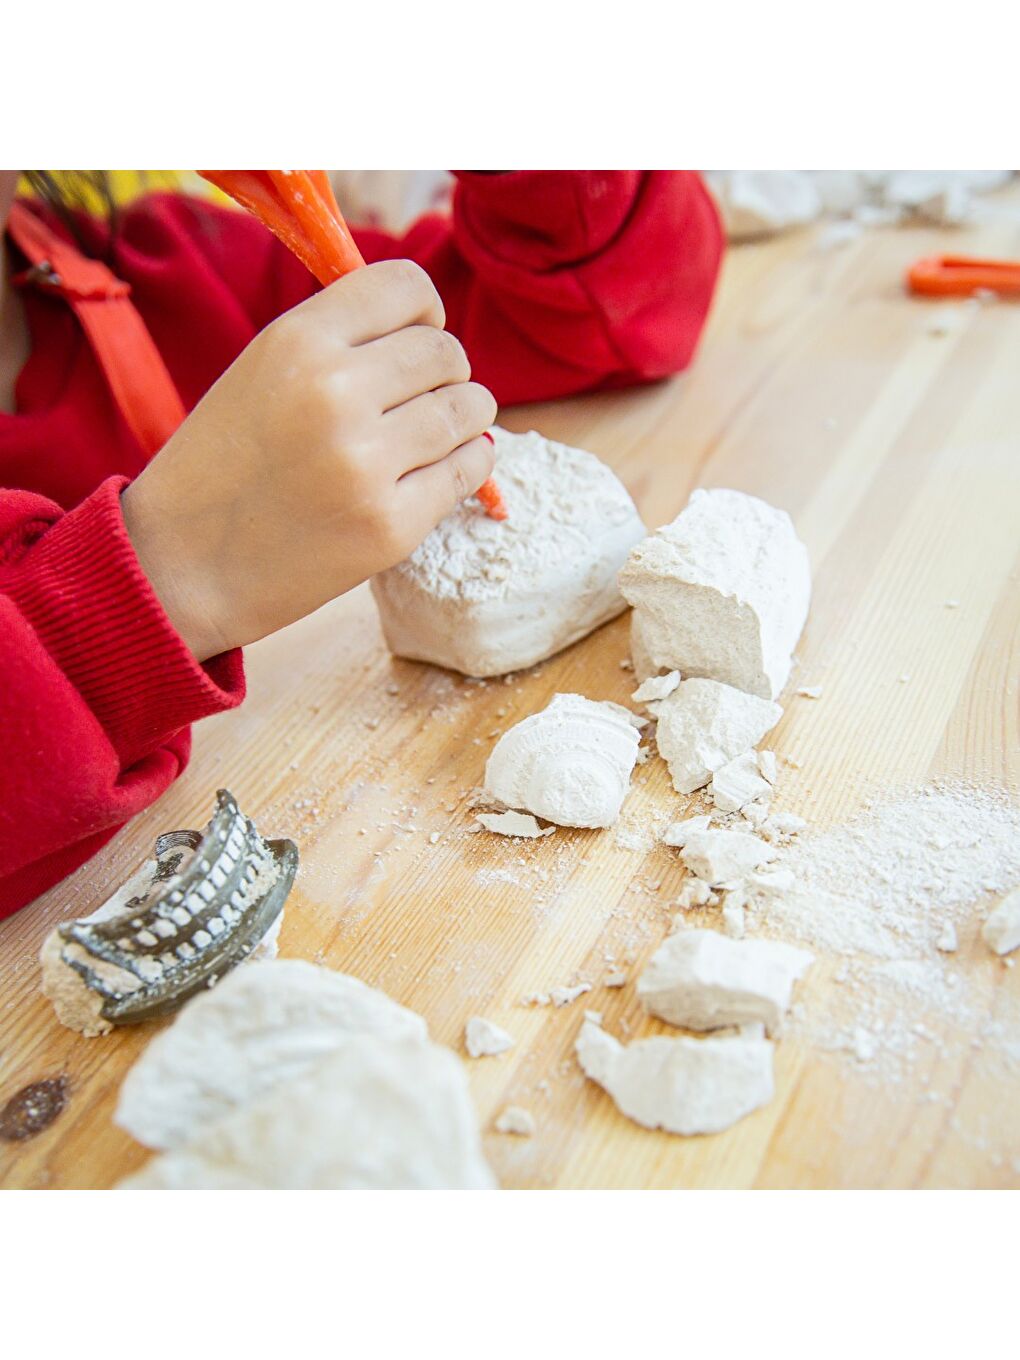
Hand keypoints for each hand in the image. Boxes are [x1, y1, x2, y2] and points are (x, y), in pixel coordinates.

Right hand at [121, 260, 496, 660]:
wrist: (182, 565)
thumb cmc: (224, 464)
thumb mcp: (262, 370)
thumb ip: (338, 341)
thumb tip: (431, 327)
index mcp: (299, 341)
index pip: (408, 286)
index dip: (425, 311)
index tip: (415, 338)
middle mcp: (337, 392)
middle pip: (446, 351)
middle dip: (446, 373)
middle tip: (421, 400)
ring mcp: (367, 462)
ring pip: (470, 409)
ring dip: (464, 418)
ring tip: (434, 436)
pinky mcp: (391, 525)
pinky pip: (469, 470)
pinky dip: (467, 466)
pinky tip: (439, 472)